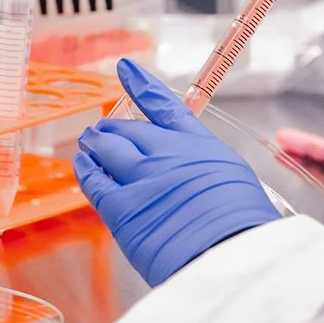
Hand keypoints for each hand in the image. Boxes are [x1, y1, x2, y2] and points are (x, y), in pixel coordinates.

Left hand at [75, 58, 278, 286]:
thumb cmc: (241, 224)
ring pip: (107, 150)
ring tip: (87, 143)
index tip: (126, 69)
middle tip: (102, 130)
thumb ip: (204, 166)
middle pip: (128, 129)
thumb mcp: (234, 178)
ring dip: (95, 144)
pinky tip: (81, 164)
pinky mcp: (122, 207)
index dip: (140, 85)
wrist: (229, 253)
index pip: (163, 105)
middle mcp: (167, 153)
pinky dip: (86, 169)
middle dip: (113, 128)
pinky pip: (94, 182)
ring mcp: (142, 177)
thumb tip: (189, 170)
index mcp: (199, 144)